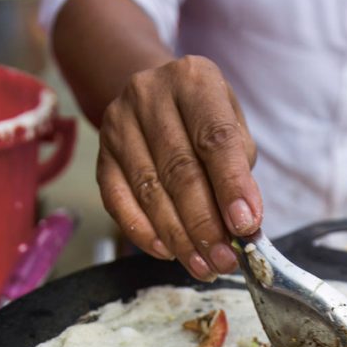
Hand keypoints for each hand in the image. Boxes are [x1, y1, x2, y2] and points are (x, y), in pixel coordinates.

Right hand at [96, 55, 262, 280]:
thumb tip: (242, 225)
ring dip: (179, 237)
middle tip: (225, 260)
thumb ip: (239, 170)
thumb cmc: (202, 120)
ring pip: (150, 191)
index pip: (215, 138)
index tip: (246, 226)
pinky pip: (118, 201)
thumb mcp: (232, 127)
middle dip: (206, 224)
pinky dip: (143, 232)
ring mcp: (118, 124)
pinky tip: (167, 252)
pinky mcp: (101, 155)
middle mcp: (150, 94)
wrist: (152, 95)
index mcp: (193, 80)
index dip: (231, 186)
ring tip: (204, 266)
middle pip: (179, 171)